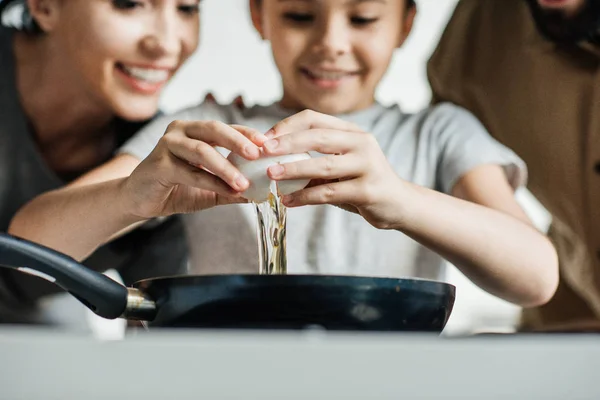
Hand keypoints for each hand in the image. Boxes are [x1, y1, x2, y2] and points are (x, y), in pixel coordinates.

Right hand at [123, 120, 267, 218]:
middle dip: (238, 141)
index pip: (226, 127)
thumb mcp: (209, 188)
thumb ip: (230, 187)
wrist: (139, 200)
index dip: (247, 134)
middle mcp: (180, 131)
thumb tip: (259, 193)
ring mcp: (167, 145)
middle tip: (257, 155)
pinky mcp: (158, 163)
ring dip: (226, 167)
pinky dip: (211, 181)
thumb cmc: (175, 188)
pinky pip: (190, 171)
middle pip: (214, 129)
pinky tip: (227, 190)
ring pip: (202, 150)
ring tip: (244, 183)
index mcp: (194, 131)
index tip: (267, 144)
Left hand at [263, 110, 405, 229]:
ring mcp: (367, 166)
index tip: (264, 139)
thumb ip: (315, 158)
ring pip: (324, 165)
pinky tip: (288, 201)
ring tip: (271, 175)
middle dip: (287, 143)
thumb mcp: (341, 164)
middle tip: (263, 151)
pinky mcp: (368, 191)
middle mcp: (362, 143)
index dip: (287, 126)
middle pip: (318, 137)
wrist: (399, 204)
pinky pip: (329, 192)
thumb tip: (272, 159)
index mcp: (352, 132)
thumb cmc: (362, 182)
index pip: (314, 119)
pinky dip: (305, 197)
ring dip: (293, 169)